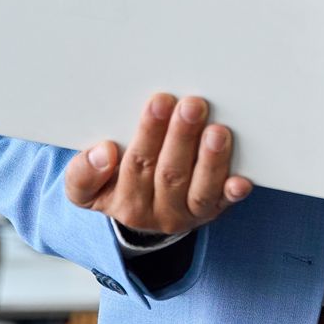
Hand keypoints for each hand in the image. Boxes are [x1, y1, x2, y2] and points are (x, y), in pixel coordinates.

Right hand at [63, 93, 252, 235]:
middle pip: (166, 172)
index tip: (119, 138)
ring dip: (209, 160)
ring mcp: (183, 213)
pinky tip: (240, 180)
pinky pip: (222, 204)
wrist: (142, 217)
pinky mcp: (210, 212)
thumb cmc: (116, 182)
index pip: (129, 169)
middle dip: (179, 137)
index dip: (134, 148)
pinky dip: (232, 192)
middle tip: (190, 105)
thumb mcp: (88, 186)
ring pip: (197, 189)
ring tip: (217, 132)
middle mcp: (152, 211)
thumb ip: (83, 172)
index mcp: (119, 199)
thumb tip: (102, 152)